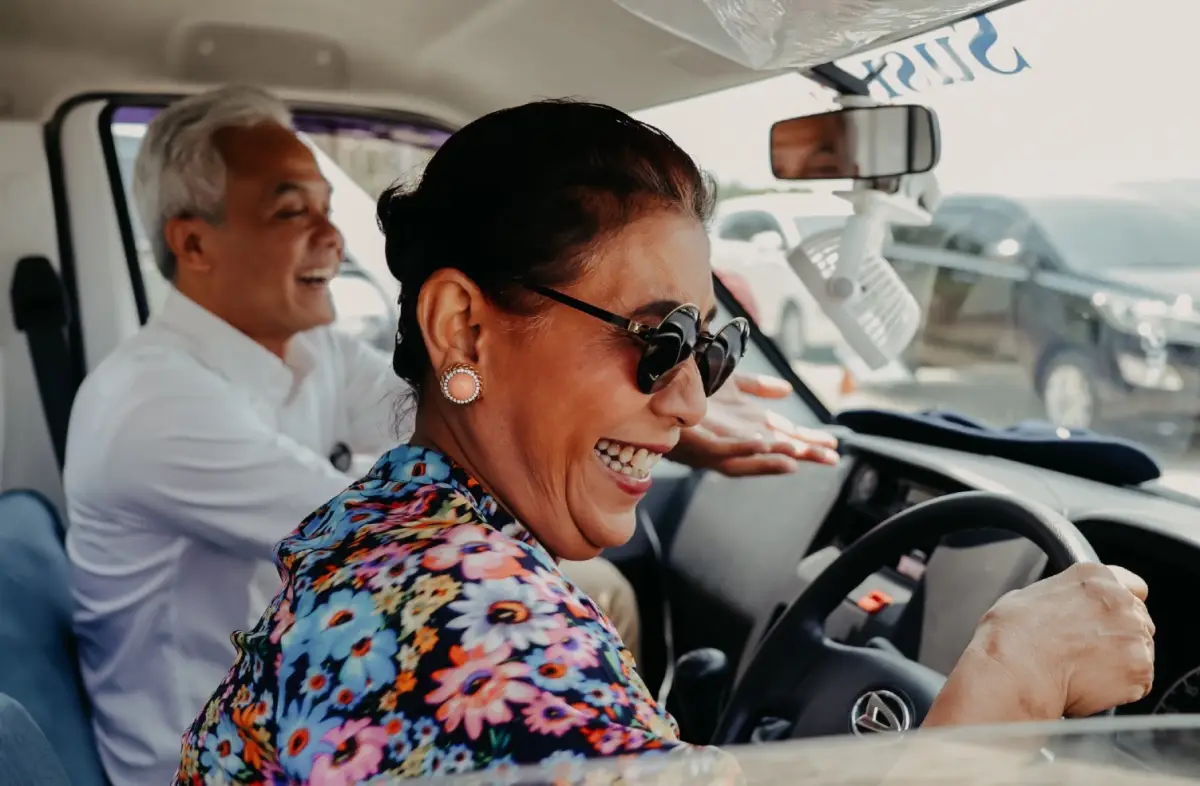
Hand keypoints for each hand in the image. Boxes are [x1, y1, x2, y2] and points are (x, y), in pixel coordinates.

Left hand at [666, 372, 839, 475]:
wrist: (655, 385)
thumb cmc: (691, 386)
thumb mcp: (731, 385)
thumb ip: (758, 388)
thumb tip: (787, 391)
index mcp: (747, 423)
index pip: (784, 434)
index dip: (808, 440)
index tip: (832, 446)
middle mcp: (736, 436)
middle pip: (776, 449)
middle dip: (802, 454)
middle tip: (830, 458)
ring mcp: (717, 442)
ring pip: (753, 454)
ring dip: (778, 455)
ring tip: (801, 456)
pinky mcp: (698, 442)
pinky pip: (724, 448)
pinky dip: (745, 448)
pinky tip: (763, 444)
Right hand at [927, 563, 1154, 726]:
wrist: (1016, 671)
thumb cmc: (1012, 636)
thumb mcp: (1027, 596)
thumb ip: (1058, 597)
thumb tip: (1054, 609)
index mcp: (1094, 577)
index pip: (1132, 586)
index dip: (1120, 605)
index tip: (1111, 618)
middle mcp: (1121, 601)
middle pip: (1138, 620)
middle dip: (1118, 636)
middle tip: (1087, 651)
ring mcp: (1134, 636)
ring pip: (1140, 651)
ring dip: (1121, 662)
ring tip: (1084, 671)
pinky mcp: (1140, 670)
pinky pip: (1139, 682)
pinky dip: (1121, 689)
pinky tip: (1090, 686)